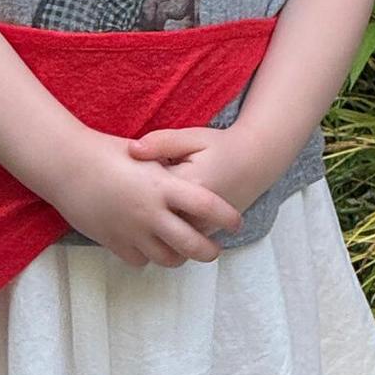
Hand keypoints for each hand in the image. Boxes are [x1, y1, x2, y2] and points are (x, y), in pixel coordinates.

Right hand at [46, 130, 246, 268]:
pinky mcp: (113, 241)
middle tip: (214, 249)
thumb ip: (168, 171)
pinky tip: (149, 245)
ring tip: (182, 249)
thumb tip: (189, 183)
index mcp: (162, 186)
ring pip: (167, 258)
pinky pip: (139, 260)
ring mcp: (131, 230)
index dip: (227, 217)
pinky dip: (147, 256)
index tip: (236, 223)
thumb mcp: (145, 154)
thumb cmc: (105, 151)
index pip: (208, 206)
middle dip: (208, 251)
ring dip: (178, 256)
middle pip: (192, 245)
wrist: (66, 165)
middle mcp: (150, 212)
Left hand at [125, 125, 268, 227]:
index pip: (146, 188)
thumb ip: (162, 142)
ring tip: (137, 204)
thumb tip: (132, 150)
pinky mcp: (204, 232)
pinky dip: (163, 228)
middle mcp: (196, 212)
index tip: (120, 172)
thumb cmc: (220, 147)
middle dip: (134, 207)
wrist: (255, 163)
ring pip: (163, 232)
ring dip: (148, 222)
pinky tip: (154, 212)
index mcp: (189, 184)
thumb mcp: (192, 137)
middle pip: (151, 217)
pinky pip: (176, 238)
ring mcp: (201, 226)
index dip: (129, 180)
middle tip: (123, 192)